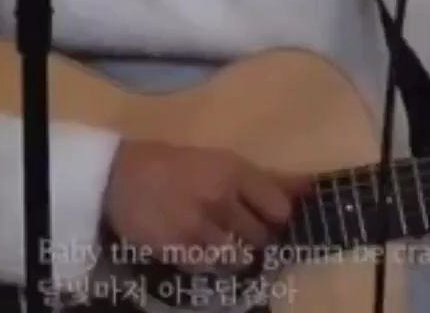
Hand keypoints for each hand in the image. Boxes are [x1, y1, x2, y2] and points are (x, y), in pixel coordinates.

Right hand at [102, 140, 304, 269]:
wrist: (118, 176)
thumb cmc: (178, 165)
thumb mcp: (225, 162)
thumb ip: (267, 178)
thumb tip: (310, 187)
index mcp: (235, 172)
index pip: (280, 208)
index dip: (278, 217)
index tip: (271, 218)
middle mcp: (220, 199)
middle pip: (260, 235)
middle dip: (257, 237)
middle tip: (245, 232)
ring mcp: (197, 226)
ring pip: (236, 256)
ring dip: (234, 254)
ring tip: (221, 243)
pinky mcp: (174, 249)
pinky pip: (206, 267)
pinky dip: (207, 263)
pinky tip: (200, 250)